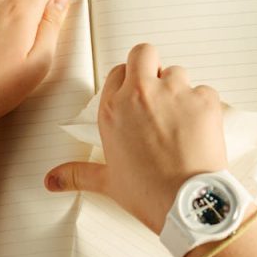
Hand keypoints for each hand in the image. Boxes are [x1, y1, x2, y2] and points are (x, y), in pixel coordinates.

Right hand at [44, 44, 227, 233]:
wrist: (188, 203)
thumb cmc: (148, 193)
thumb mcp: (108, 182)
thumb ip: (77, 174)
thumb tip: (52, 180)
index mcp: (113, 109)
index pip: (117, 72)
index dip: (127, 82)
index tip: (134, 97)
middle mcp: (141, 94)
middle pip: (143, 53)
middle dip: (151, 66)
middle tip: (158, 92)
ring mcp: (174, 93)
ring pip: (177, 72)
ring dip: (179, 89)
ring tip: (181, 120)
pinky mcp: (203, 99)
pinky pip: (204, 90)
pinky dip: (204, 106)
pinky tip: (200, 129)